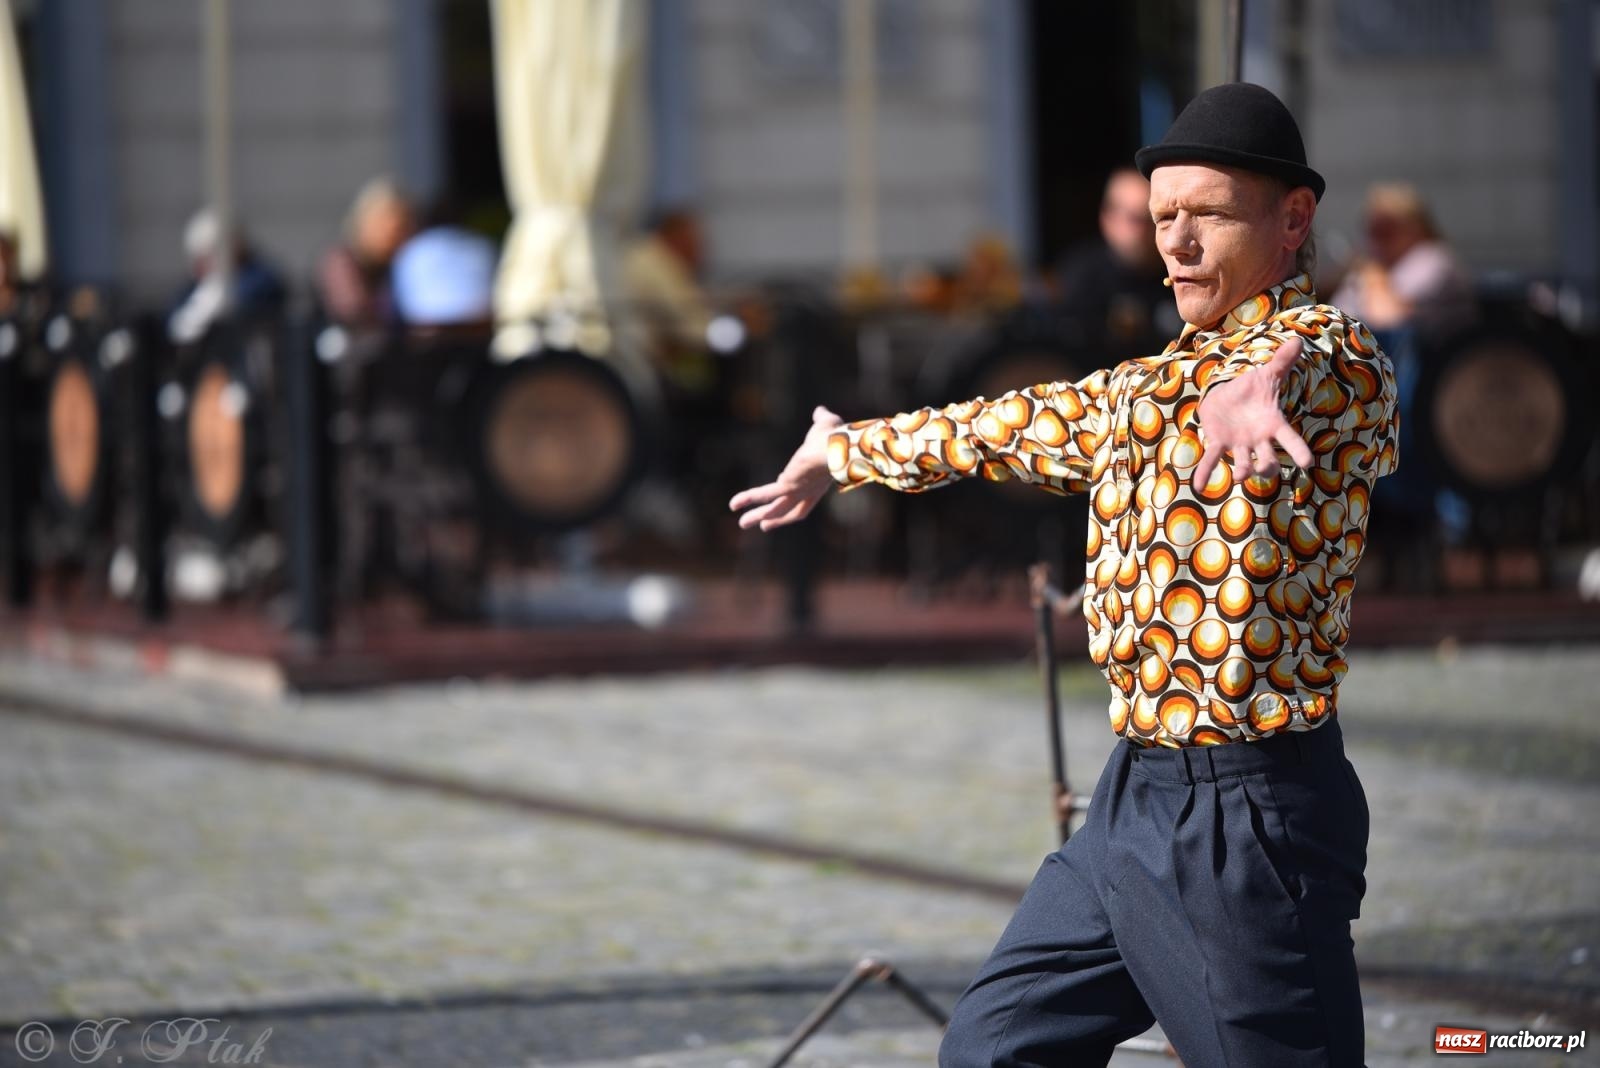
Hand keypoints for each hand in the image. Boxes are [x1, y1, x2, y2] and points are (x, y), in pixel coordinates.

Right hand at [729, 406, 843, 530]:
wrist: (839, 447)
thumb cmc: (837, 436)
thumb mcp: (827, 425)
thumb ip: (822, 419)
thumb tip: (821, 411)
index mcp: (819, 480)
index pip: (806, 494)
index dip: (794, 494)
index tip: (779, 481)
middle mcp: (809, 490)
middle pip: (790, 510)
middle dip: (776, 518)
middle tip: (763, 527)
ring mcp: (798, 490)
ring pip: (775, 508)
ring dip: (758, 516)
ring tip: (742, 524)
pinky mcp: (787, 486)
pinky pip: (764, 494)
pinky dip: (748, 499)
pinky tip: (734, 504)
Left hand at [1192, 337, 1313, 489]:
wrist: (1227, 396)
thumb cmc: (1252, 390)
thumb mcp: (1267, 374)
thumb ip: (1282, 361)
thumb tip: (1297, 340)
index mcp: (1273, 424)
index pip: (1290, 439)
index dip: (1298, 451)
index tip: (1307, 463)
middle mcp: (1258, 440)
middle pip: (1269, 460)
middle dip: (1269, 467)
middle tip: (1266, 469)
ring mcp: (1238, 444)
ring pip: (1244, 463)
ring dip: (1243, 470)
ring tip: (1241, 475)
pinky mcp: (1218, 443)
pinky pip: (1212, 459)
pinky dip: (1205, 473)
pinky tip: (1198, 485)